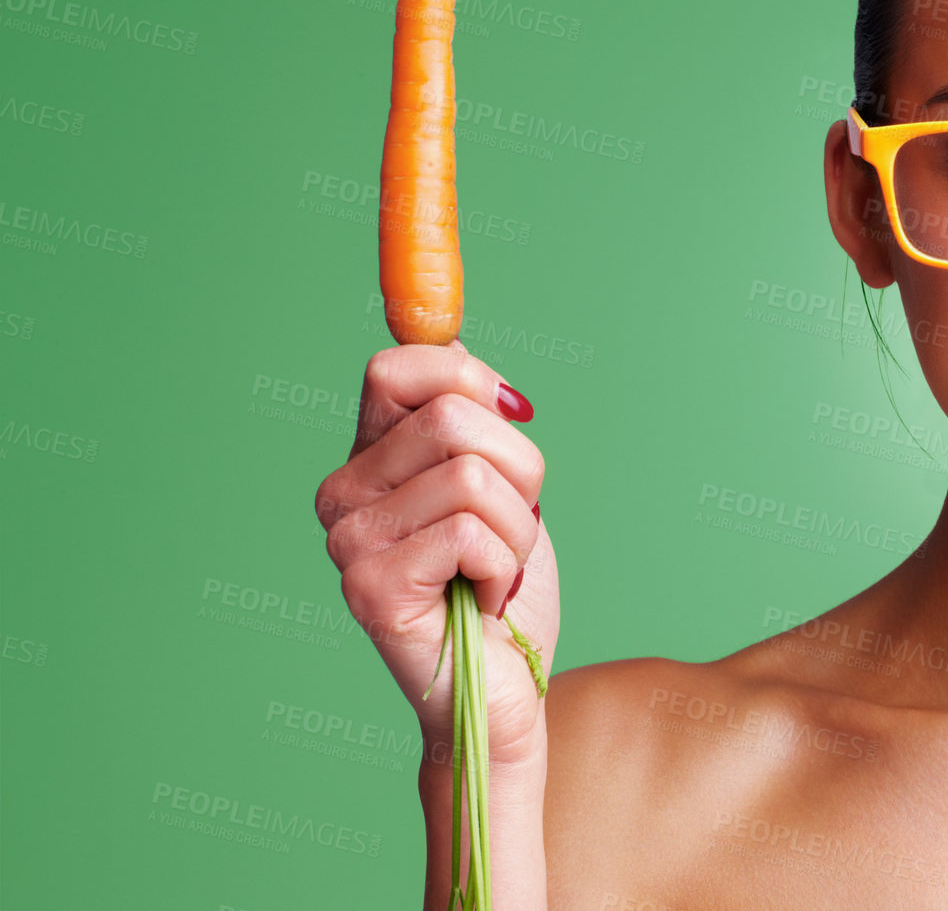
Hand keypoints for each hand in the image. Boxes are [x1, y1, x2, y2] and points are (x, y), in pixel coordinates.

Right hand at [313, 340, 559, 767]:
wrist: (507, 690)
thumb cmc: (503, 588)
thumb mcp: (500, 483)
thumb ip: (471, 417)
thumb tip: (455, 344)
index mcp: (368, 459)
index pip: (398, 368)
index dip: (470, 379)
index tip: (511, 418)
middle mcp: (341, 495)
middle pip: (454, 417)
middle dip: (520, 471)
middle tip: (511, 527)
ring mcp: (349, 542)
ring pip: (474, 476)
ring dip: (518, 529)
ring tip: (496, 571)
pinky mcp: (371, 588)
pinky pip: (472, 532)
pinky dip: (504, 566)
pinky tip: (482, 599)